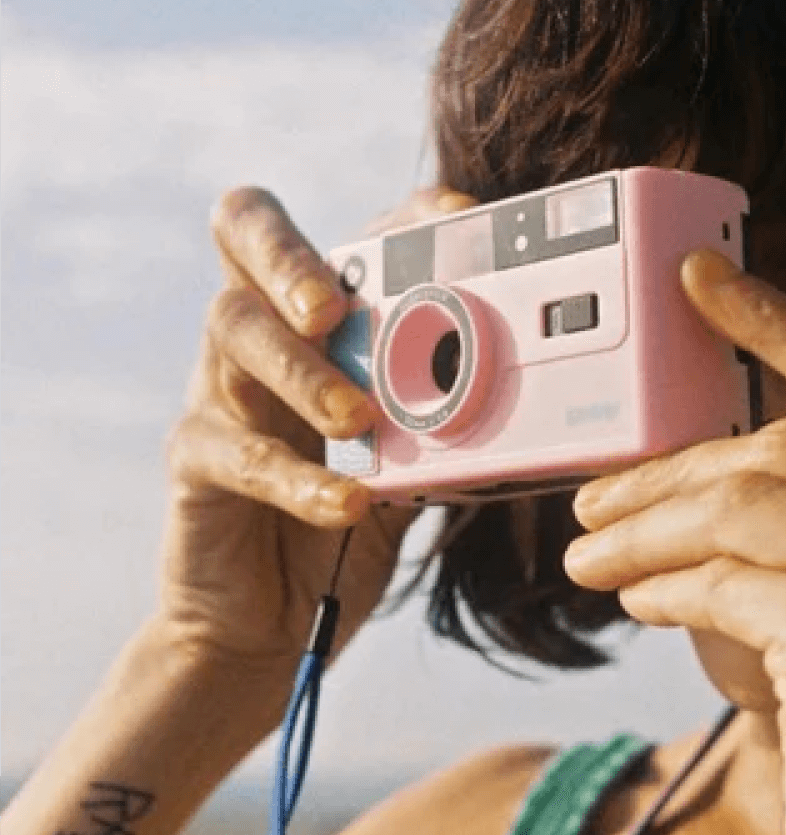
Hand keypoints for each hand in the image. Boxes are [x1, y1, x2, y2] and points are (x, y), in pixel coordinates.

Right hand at [159, 185, 477, 679]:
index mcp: (318, 317)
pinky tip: (348, 502)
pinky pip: (239, 453)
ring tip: (358, 416)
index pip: (345, 229)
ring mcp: (220, 389)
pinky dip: (301, 477)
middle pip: (245, 235)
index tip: (459, 218)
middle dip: (294, 257)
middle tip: (335, 305)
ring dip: (303, 371)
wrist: (270, 621)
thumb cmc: (346, 523)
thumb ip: (452, 416)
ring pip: (235, 331)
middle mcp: (262, 332)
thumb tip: (542, 388)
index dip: (395, 213)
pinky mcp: (195, 460)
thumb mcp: (413, 458)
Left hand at [564, 249, 785, 834]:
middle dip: (674, 466)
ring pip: (744, 502)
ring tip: (592, 557)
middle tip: (596, 501)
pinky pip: (723, 578)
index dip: (784, 325)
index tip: (702, 282)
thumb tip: (718, 474)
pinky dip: (662, 582)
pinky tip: (634, 601)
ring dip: (648, 527)